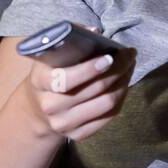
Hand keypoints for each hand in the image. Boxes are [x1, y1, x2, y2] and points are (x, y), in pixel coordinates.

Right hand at [17, 26, 136, 143]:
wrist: (38, 109)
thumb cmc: (50, 73)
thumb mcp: (51, 56)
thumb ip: (70, 41)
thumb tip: (94, 32)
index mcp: (41, 82)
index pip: (66, 79)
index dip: (91, 68)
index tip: (110, 57)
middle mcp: (50, 105)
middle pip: (94, 89)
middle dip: (118, 69)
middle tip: (129, 55)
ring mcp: (63, 123)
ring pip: (106, 103)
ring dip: (124, 83)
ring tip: (129, 68)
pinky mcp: (77, 135)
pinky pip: (109, 116)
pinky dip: (121, 98)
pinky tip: (124, 84)